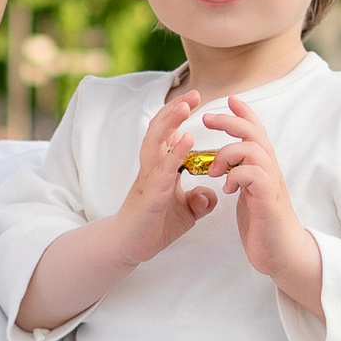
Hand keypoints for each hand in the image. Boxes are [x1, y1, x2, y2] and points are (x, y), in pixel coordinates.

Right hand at [114, 79, 220, 267]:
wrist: (129, 247)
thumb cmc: (154, 226)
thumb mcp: (186, 212)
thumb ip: (200, 201)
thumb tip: (211, 195)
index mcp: (160, 168)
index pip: (168, 134)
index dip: (178, 114)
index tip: (195, 97)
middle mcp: (152, 168)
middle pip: (159, 130)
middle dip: (174, 109)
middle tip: (194, 92)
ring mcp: (149, 180)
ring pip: (155, 143)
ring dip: (170, 122)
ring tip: (186, 105)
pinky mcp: (150, 196)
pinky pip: (163, 170)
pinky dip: (175, 153)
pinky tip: (188, 140)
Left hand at [207, 100, 322, 320]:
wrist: (283, 253)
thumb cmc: (264, 225)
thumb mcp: (250, 194)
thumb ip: (242, 176)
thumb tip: (226, 165)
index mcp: (263, 168)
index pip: (256, 132)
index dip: (244, 114)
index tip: (230, 100)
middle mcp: (269, 171)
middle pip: (254, 133)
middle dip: (231, 121)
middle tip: (207, 118)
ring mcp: (271, 184)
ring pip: (253, 150)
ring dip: (228, 153)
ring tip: (213, 170)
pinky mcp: (268, 201)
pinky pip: (254, 175)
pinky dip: (237, 176)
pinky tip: (228, 189)